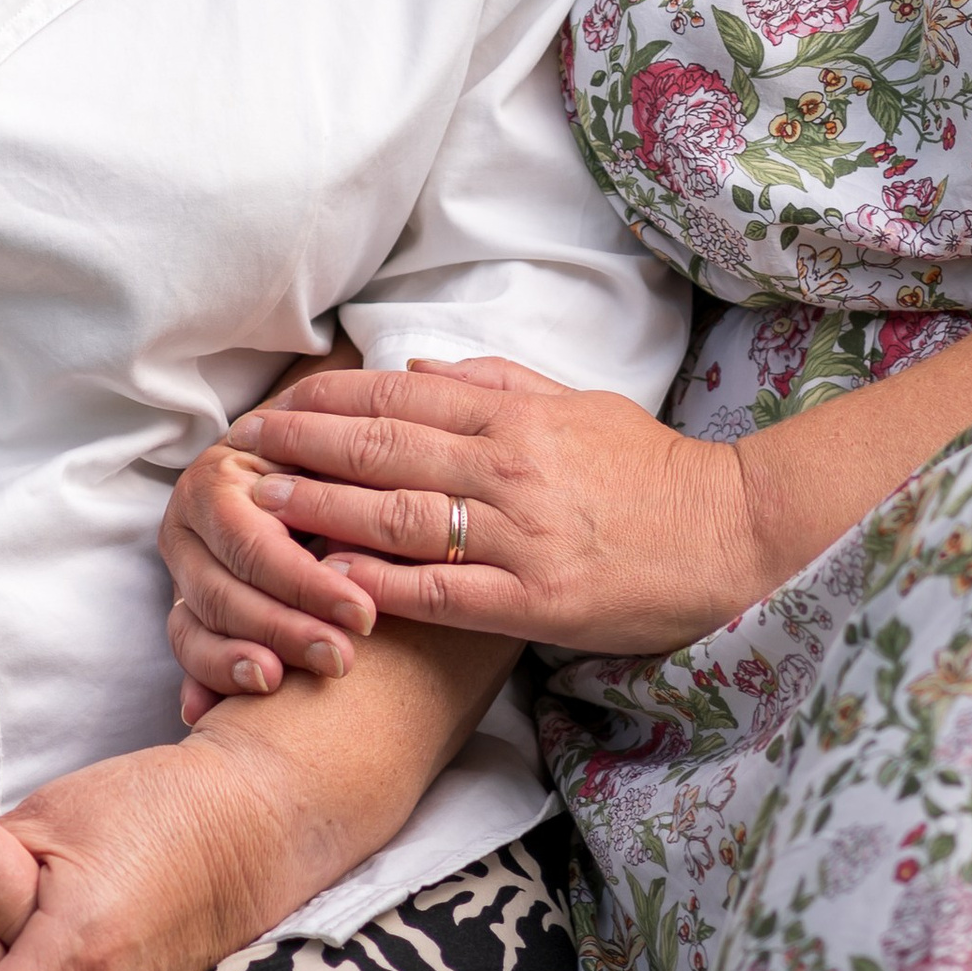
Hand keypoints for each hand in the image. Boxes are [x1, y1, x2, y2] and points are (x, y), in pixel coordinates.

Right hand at [163, 434, 377, 724]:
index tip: (364, 616)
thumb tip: (367, 536)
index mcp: (216, 481)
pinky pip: (189, 654)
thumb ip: (343, 489)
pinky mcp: (186, 612)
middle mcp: (186, 528)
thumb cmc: (328, 465)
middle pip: (222, 593)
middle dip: (283, 632)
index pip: (254, 545)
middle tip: (342, 661)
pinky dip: (203, 683)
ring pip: (196, 629)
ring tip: (284, 685)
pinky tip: (211, 713)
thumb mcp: (334, 460)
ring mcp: (181, 573)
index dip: (306, 585)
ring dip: (241, 665)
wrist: (297, 472)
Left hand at [166, 355, 761, 674]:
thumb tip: (410, 370)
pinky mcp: (535, 600)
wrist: (730, 534)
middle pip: (386, 451)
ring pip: (402, 517)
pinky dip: (384, 583)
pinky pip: (445, 592)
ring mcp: (521, 536)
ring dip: (323, 509)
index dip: (330, 402)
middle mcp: (509, 468)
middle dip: (305, 448)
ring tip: (260, 508)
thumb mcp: (576, 404)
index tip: (275, 405)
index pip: (401, 401)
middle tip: (241, 450)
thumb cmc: (649, 469)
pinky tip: (331, 578)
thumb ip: (493, 383)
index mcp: (515, 418)